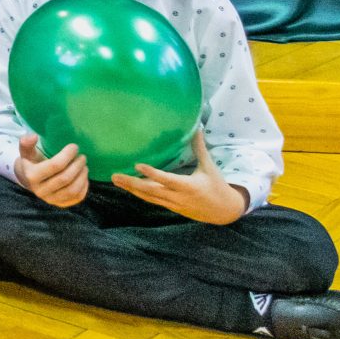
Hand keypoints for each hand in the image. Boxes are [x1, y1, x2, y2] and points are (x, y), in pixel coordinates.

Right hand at [13, 132, 89, 208]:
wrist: (29, 181)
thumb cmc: (31, 163)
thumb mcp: (26, 152)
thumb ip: (26, 143)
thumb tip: (34, 136)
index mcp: (32, 176)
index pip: (55, 165)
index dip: (67, 155)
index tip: (74, 147)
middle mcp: (41, 191)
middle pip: (65, 178)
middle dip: (77, 166)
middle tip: (83, 157)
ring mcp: (51, 200)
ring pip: (72, 190)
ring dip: (82, 177)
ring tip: (84, 166)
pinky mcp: (60, 204)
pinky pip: (77, 198)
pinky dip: (84, 187)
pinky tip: (84, 177)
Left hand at [115, 129, 247, 223]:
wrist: (224, 211)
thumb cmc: (217, 185)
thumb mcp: (210, 167)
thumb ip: (200, 148)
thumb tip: (197, 127)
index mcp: (189, 186)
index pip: (167, 179)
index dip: (152, 174)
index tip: (137, 165)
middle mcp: (179, 196)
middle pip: (152, 190)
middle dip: (132, 183)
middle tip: (114, 176)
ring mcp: (173, 204)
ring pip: (149, 197)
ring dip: (131, 189)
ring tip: (115, 180)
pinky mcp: (171, 207)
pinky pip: (152, 200)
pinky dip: (139, 194)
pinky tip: (127, 186)